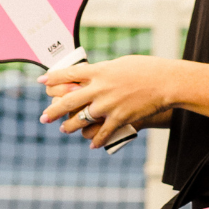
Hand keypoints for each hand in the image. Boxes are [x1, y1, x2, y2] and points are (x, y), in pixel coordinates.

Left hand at [38, 55, 177, 148]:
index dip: (52, 78)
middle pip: (67, 101)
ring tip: (64, 129)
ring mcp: (108, 105)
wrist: (166, 83)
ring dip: (70, 126)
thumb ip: (103, 71)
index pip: (68, 74)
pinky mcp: (119, 118)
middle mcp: (99, 88)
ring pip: (81, 120)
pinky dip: (96, 140)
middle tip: (43, 117)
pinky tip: (92, 144)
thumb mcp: (121, 64)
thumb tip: (91, 75)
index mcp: (98, 71)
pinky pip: (102, 133)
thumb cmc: (147, 69)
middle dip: (52, 110)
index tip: (41, 81)